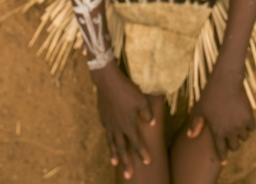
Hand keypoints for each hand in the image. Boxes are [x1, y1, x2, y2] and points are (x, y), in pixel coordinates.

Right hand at [91, 62, 154, 179]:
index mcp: (127, 125)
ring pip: (111, 141)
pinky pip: (106, 130)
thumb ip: (147, 113)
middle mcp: (117, 127)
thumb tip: (152, 123)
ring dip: (114, 153)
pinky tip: (109, 139)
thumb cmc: (127, 89)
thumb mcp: (141, 100)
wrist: (107, 81)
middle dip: (126, 162)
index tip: (147, 162)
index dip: (142, 153)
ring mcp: (108, 122)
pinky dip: (108, 137)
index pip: (136, 143)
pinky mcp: (103, 116)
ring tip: (114, 163)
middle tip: (128, 176)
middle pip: (122, 148)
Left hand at [187, 68, 254, 164]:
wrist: (226, 81)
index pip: (220, 149)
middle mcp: (229, 131)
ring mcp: (240, 124)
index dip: (222, 157)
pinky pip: (252, 128)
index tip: (224, 162)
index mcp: (217, 131)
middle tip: (232, 141)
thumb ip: (196, 124)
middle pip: (234, 146)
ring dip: (241, 135)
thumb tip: (190, 136)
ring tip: (239, 130)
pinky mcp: (249, 117)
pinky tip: (246, 122)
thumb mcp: (200, 109)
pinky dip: (249, 126)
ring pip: (244, 138)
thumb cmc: (210, 94)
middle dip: (233, 145)